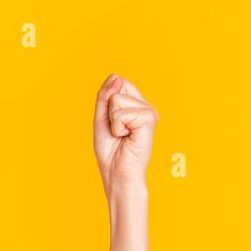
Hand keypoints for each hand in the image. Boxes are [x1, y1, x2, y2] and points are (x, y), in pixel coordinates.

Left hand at [93, 73, 158, 194]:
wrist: (117, 174)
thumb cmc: (110, 151)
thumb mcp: (101, 118)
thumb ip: (105, 95)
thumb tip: (116, 77)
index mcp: (135, 103)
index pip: (116, 80)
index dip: (106, 101)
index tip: (111, 122)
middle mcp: (144, 105)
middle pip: (118, 85)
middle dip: (109, 110)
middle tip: (117, 129)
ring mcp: (148, 111)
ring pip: (117, 99)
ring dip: (112, 121)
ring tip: (122, 135)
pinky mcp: (149, 118)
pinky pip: (120, 113)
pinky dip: (117, 128)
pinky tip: (127, 137)